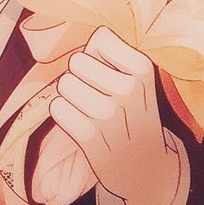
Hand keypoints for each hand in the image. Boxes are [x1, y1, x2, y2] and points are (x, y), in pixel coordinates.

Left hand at [47, 27, 184, 204]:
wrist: (146, 166)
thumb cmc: (135, 115)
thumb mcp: (140, 81)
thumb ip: (114, 54)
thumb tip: (89, 39)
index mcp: (143, 69)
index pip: (101, 38)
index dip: (97, 54)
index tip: (109, 72)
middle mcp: (128, 89)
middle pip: (77, 61)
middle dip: (80, 75)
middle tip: (96, 94)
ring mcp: (108, 113)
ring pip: (64, 83)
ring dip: (70, 95)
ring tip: (88, 110)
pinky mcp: (88, 135)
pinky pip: (57, 107)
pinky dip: (63, 113)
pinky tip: (80, 123)